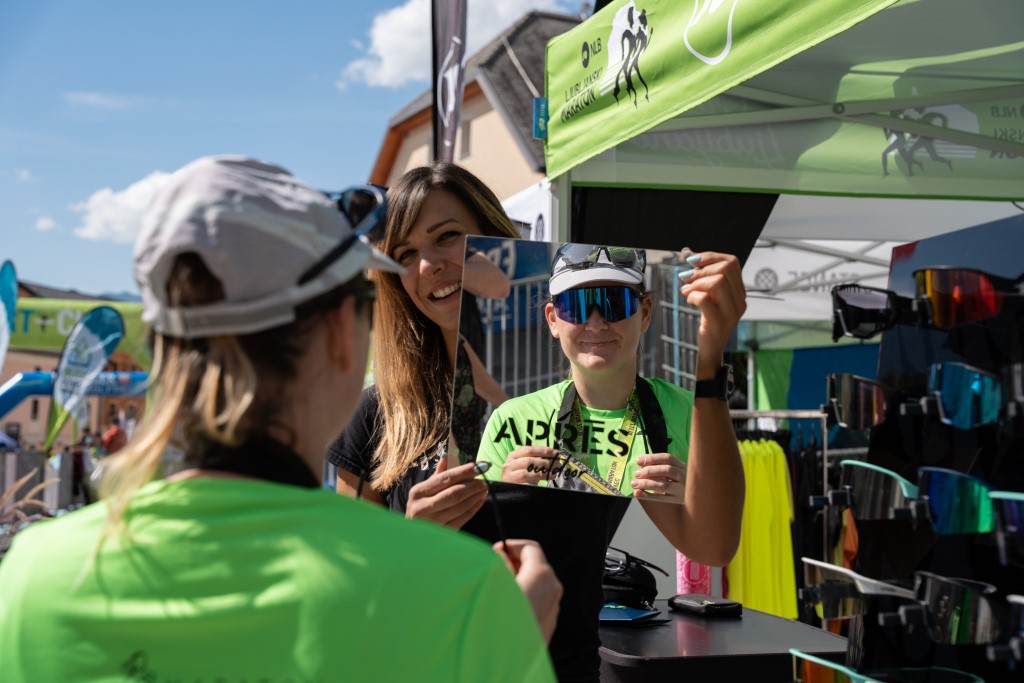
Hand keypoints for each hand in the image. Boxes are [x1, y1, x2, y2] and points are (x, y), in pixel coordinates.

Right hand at [405, 455, 487, 528]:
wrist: (410, 536)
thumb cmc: (419, 508)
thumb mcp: (422, 491)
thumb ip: (436, 476)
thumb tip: (447, 458)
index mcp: (418, 492)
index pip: (445, 478)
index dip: (465, 471)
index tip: (480, 466)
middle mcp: (423, 507)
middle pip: (454, 493)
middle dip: (473, 485)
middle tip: (485, 478)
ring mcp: (432, 522)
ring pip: (460, 507)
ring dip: (475, 496)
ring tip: (484, 488)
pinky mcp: (442, 533)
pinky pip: (462, 519)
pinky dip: (474, 508)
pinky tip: (480, 500)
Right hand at [493, 539, 562, 642]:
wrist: (503, 661)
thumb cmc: (496, 620)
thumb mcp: (493, 582)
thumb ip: (500, 562)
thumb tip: (502, 556)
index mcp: (541, 575)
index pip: (530, 548)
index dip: (512, 545)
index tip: (497, 551)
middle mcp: (552, 590)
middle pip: (536, 566)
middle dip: (515, 564)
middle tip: (495, 568)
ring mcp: (553, 609)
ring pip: (538, 586)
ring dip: (520, 582)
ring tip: (498, 590)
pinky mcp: (548, 626)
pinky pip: (538, 603)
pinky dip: (524, 598)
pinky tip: (505, 608)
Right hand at [500, 445, 559, 484]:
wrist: (510, 489)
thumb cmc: (520, 475)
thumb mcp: (525, 465)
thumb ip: (536, 459)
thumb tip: (553, 457)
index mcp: (513, 456)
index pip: (529, 450)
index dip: (543, 450)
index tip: (555, 453)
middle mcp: (509, 465)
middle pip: (529, 461)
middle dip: (545, 462)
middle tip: (556, 464)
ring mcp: (509, 477)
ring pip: (527, 473)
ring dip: (542, 473)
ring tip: (552, 474)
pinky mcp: (512, 487)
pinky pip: (526, 484)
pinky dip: (536, 484)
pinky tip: (544, 482)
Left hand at [631, 453, 685, 502]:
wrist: (690, 499)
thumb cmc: (675, 482)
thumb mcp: (671, 472)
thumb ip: (658, 467)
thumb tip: (640, 466)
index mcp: (681, 466)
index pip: (668, 458)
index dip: (652, 458)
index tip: (638, 461)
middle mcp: (684, 476)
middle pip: (667, 470)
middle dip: (649, 471)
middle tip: (636, 474)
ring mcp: (682, 489)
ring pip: (664, 485)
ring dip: (646, 483)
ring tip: (634, 484)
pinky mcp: (677, 501)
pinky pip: (662, 498)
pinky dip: (648, 496)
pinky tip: (638, 494)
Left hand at [678, 251, 746, 374]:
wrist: (709, 350)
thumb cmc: (708, 321)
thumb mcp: (711, 297)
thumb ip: (707, 280)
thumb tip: (691, 258)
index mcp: (739, 291)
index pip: (732, 262)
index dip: (711, 256)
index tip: (693, 261)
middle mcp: (740, 300)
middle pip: (725, 269)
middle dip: (701, 269)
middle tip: (686, 277)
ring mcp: (731, 312)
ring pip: (718, 281)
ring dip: (696, 282)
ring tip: (686, 290)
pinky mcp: (718, 323)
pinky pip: (705, 298)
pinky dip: (693, 295)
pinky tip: (689, 299)